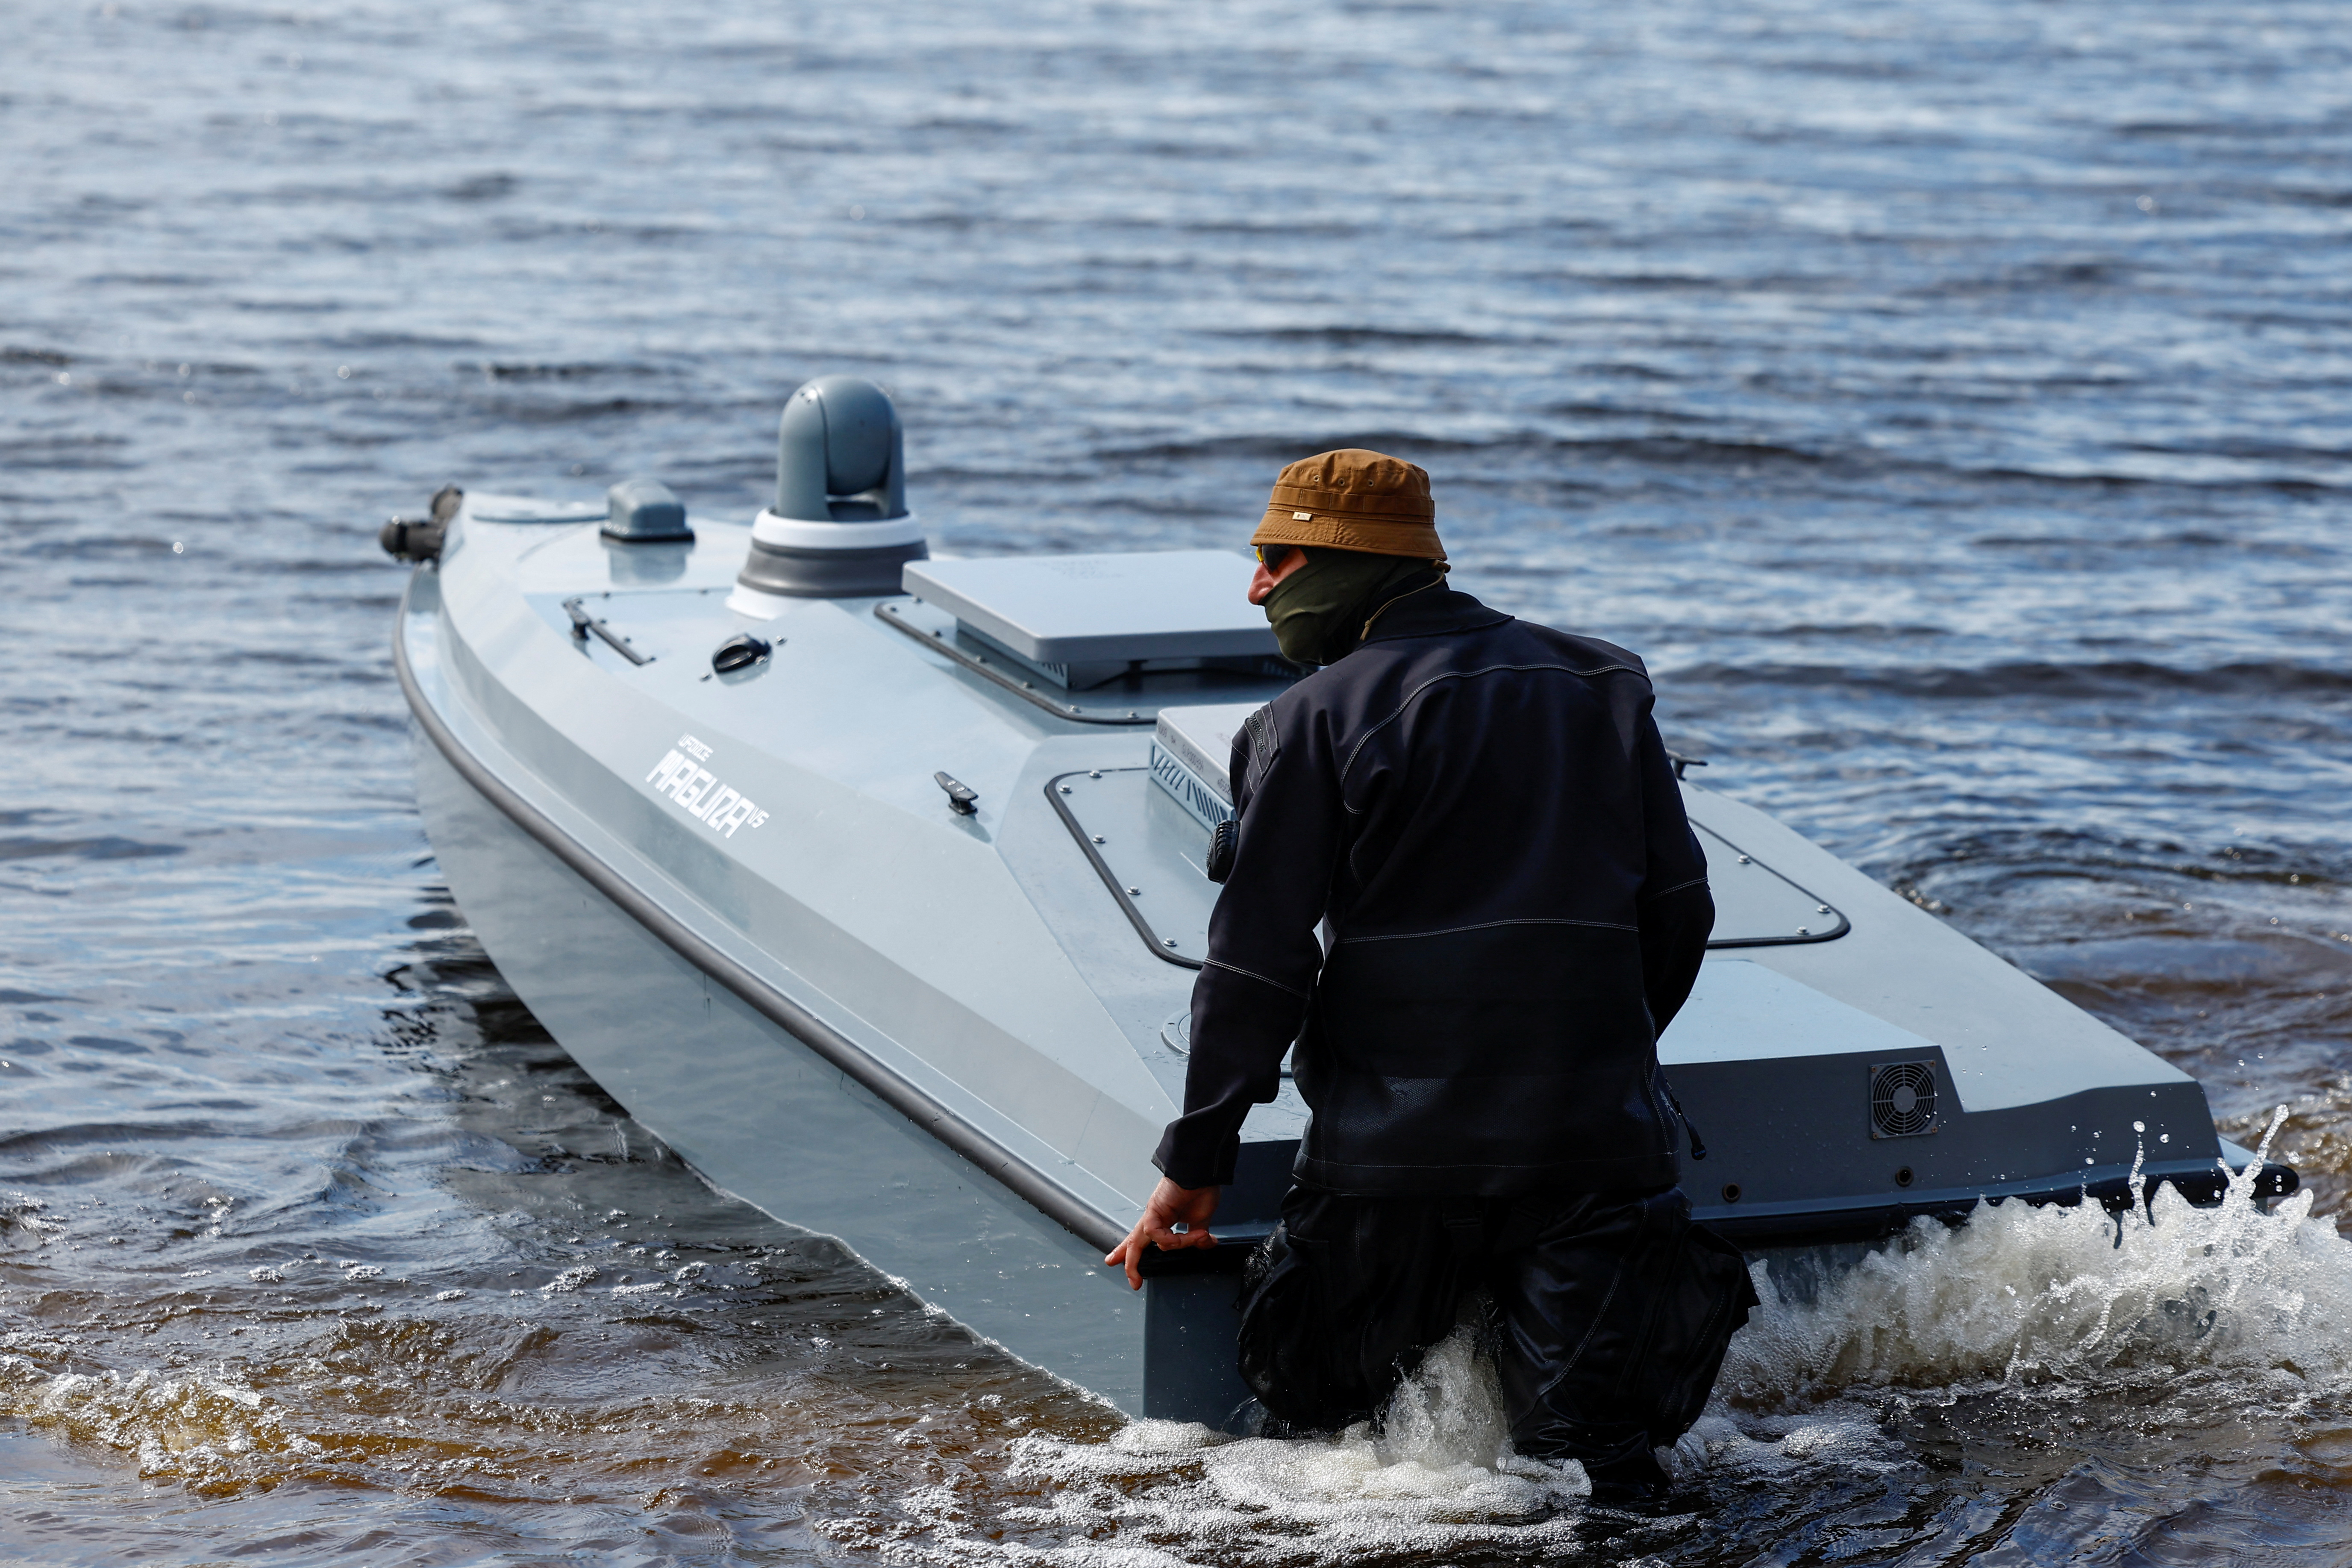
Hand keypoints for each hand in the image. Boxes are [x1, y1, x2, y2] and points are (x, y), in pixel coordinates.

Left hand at [1104, 1178, 1221, 1289]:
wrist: (1202, 1172)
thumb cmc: (1202, 1188)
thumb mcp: (1201, 1220)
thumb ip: (1197, 1237)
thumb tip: (1204, 1245)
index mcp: (1163, 1219)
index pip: (1145, 1239)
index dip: (1134, 1253)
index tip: (1125, 1266)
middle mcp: (1155, 1218)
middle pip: (1135, 1242)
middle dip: (1130, 1262)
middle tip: (1134, 1281)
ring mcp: (1153, 1214)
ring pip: (1145, 1241)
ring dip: (1177, 1245)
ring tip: (1199, 1238)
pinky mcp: (1154, 1210)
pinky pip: (1156, 1233)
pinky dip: (1173, 1239)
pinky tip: (1191, 1235)